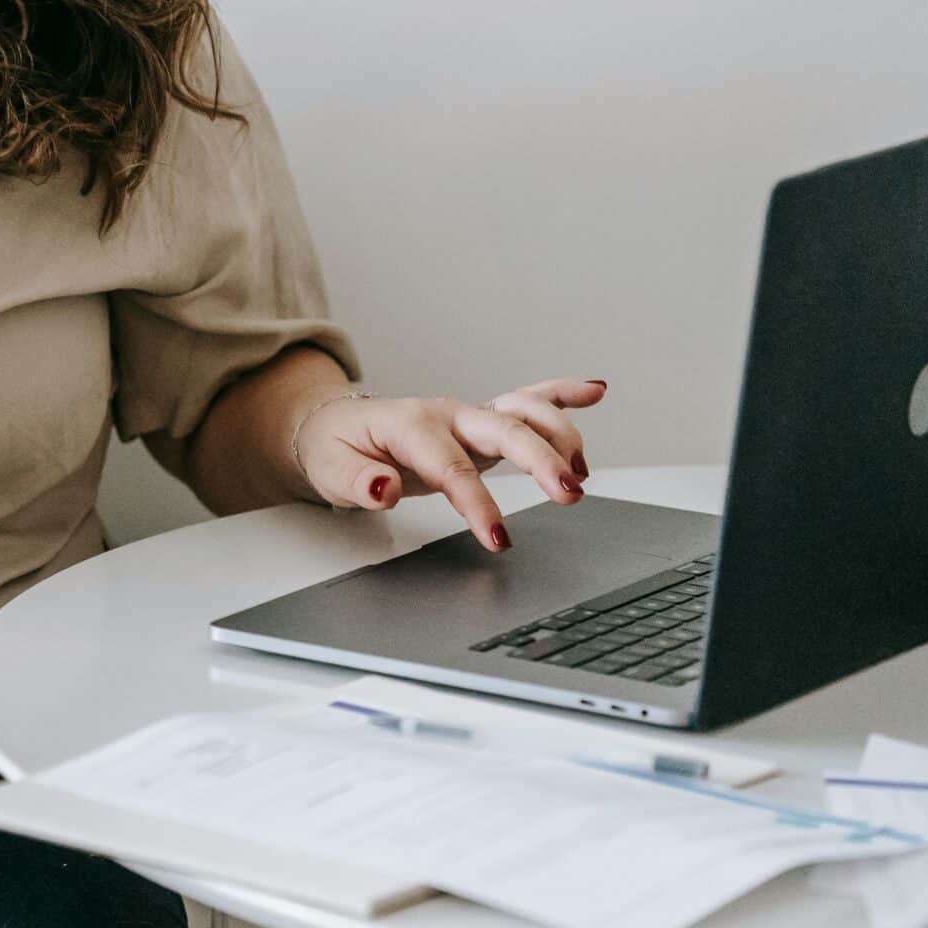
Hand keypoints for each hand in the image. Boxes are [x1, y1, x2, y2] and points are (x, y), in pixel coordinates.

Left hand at [294, 378, 607, 551]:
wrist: (333, 425)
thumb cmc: (335, 447)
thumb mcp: (331, 469)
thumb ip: (358, 481)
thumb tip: (384, 490)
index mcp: (410, 426)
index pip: (452, 467)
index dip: (478, 503)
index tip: (499, 537)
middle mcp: (447, 415)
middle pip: (503, 430)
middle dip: (541, 460)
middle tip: (569, 494)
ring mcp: (468, 416)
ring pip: (523, 411)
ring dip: (559, 434)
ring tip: (582, 471)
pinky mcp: (482, 423)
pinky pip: (527, 400)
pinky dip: (562, 393)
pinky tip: (596, 390)